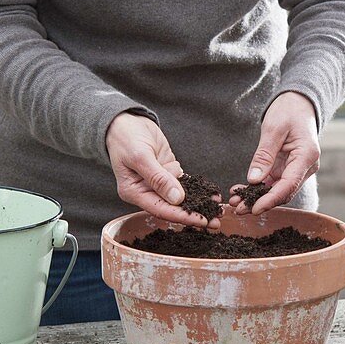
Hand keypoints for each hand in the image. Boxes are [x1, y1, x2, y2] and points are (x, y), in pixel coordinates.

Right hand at [106, 113, 219, 228]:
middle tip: (216, 221)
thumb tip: (177, 199)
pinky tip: (211, 194)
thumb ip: (158, 178)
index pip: (161, 209)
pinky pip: (184, 183)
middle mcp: (146, 191)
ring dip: (199, 202)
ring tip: (219, 209)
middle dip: (195, 214)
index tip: (202, 220)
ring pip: (181, 197)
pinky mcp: (168, 172)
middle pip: (173, 208)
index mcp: (134, 192)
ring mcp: (158, 182)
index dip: (183, 216)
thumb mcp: (140, 156)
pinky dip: (198, 188)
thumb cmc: (126, 138)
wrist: (125, 121)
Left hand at [229, 92, 319, 214]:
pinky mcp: (289, 168)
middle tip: (238, 209)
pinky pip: (274, 183)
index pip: (288, 185)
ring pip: (277, 190)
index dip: (270, 200)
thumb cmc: (289, 111)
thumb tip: (254, 180)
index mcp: (307, 156)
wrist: (299, 103)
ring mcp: (297, 169)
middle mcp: (305, 167)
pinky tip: (241, 191)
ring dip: (257, 198)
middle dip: (260, 202)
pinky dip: (258, 189)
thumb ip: (264, 155)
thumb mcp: (273, 129)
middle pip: (283, 192)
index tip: (254, 209)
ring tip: (236, 202)